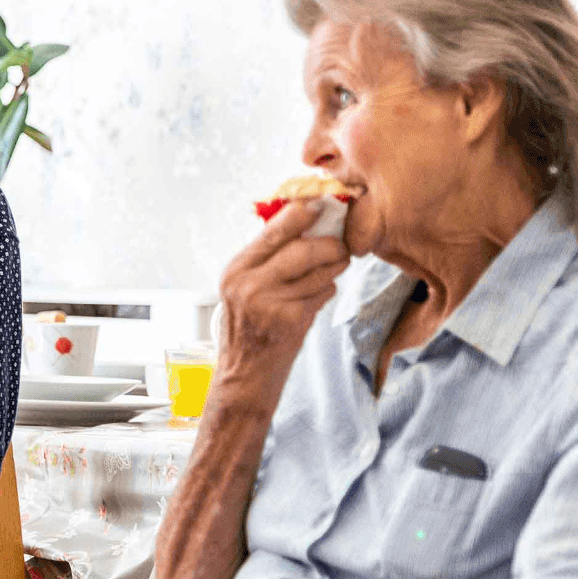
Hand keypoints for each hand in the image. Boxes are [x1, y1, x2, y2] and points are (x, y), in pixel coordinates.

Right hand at [212, 199, 349, 403]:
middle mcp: (248, 283)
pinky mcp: (291, 320)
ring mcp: (270, 302)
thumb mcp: (242, 288)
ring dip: (333, 269)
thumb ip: (265, 259)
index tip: (321, 204)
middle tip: (341, 246)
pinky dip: (326, 292)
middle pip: (302, 248)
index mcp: (236, 269)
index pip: (273, 231)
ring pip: (318, 271)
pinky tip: (316, 298)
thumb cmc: (247, 327)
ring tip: (331, 271)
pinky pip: (322, 293)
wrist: (245, 374)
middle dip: (329, 245)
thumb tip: (302, 225)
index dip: (301, 214)